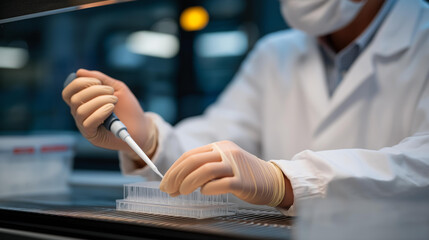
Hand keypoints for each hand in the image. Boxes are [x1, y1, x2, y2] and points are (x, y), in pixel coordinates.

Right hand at [62, 69, 156, 157]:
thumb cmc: (128, 107)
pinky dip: (100, 113)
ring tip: (114, 101)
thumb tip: (79, 72)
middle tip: (111, 92)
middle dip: (94, 91)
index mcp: (83, 101)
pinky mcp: (92, 136)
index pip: (69, 91)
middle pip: (74, 99)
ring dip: (100, 101)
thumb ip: (100, 79)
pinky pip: (87, 124)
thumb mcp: (116, 88)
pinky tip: (111, 109)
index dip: (79, 83)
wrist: (141, 126)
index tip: (98, 82)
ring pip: (80, 111)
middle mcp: (80, 113)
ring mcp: (85, 125)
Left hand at [160, 140, 292, 206]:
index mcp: (219, 146)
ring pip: (205, 170)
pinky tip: (204, 192)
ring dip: (188, 182)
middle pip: (194, 161)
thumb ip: (205, 167)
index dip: (174, 169)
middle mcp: (226, 152)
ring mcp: (235, 165)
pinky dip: (208, 189)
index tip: (165, 182)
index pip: (190, 155)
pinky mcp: (243, 180)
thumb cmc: (244, 175)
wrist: (273, 180)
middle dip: (176, 176)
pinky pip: (221, 184)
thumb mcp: (224, 164)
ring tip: (180, 192)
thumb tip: (179, 178)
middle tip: (168, 190)